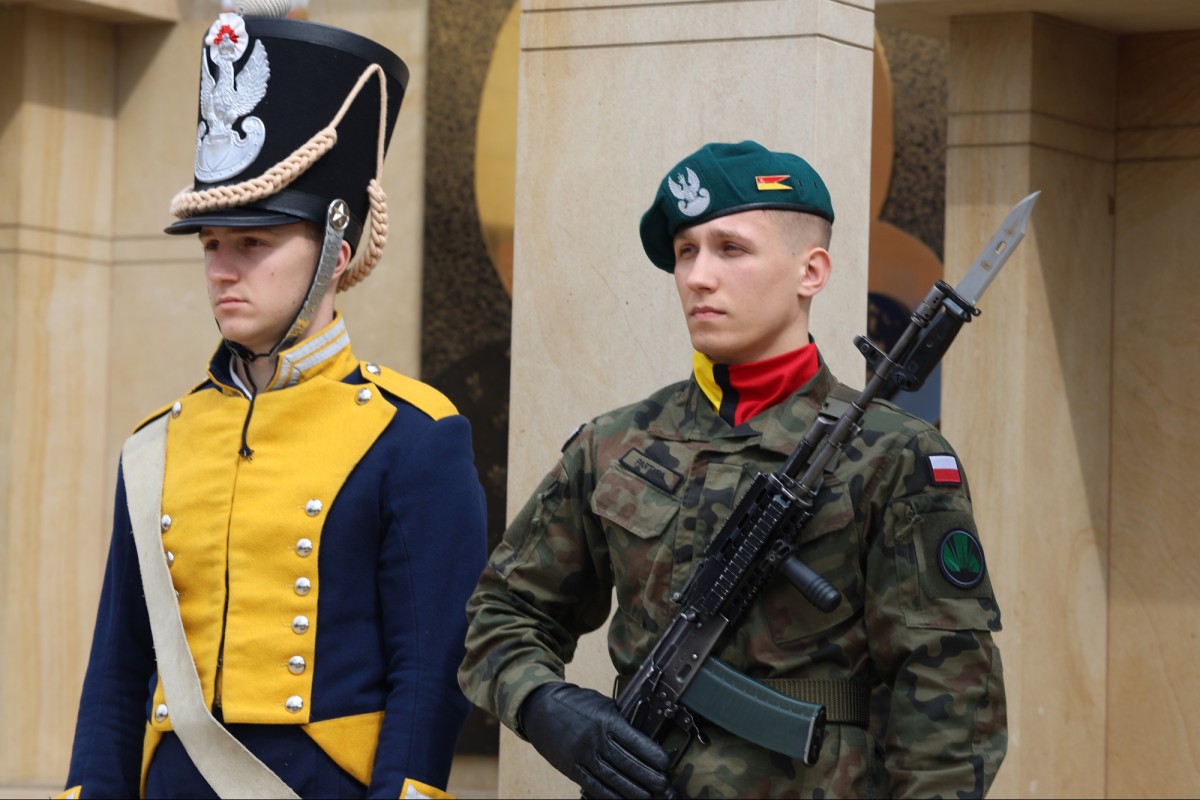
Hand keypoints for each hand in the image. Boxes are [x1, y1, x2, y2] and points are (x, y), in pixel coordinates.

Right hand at [519, 682, 676, 798]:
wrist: (540, 709)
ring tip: (648, 796)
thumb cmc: (575, 704)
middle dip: (647, 776)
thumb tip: (644, 735)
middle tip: (662, 785)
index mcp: (604, 720)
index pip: (633, 740)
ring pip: (611, 777)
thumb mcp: (602, 704)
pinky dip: (609, 795)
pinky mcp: (571, 768)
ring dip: (632, 790)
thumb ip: (620, 720)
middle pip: (625, 762)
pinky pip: (593, 785)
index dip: (651, 754)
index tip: (665, 763)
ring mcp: (581, 755)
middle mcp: (594, 739)